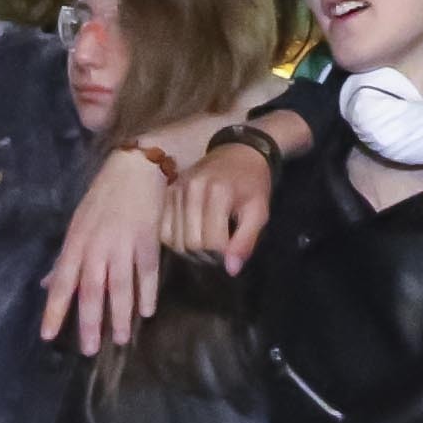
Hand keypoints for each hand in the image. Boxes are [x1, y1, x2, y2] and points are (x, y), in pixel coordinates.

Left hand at [39, 147, 177, 352]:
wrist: (136, 168)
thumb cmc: (102, 197)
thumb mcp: (77, 225)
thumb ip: (64, 258)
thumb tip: (46, 285)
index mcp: (76, 243)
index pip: (62, 282)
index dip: (54, 310)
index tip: (48, 336)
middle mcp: (97, 246)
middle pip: (92, 290)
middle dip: (90, 322)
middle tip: (89, 350)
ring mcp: (124, 244)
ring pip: (121, 287)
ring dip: (121, 315)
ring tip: (120, 339)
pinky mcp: (148, 240)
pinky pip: (147, 273)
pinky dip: (147, 293)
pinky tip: (147, 312)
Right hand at [175, 129, 278, 270]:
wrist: (239, 152)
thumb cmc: (252, 184)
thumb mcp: (259, 211)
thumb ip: (246, 241)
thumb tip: (231, 270)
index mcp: (218, 192)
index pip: (212, 242)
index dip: (222, 255)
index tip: (231, 251)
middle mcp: (192, 189)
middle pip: (190, 243)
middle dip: (206, 255)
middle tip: (219, 250)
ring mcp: (176, 190)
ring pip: (175, 240)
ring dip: (190, 250)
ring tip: (207, 243)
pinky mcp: (167, 193)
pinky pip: (164, 230)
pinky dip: (176, 239)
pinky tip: (191, 235)